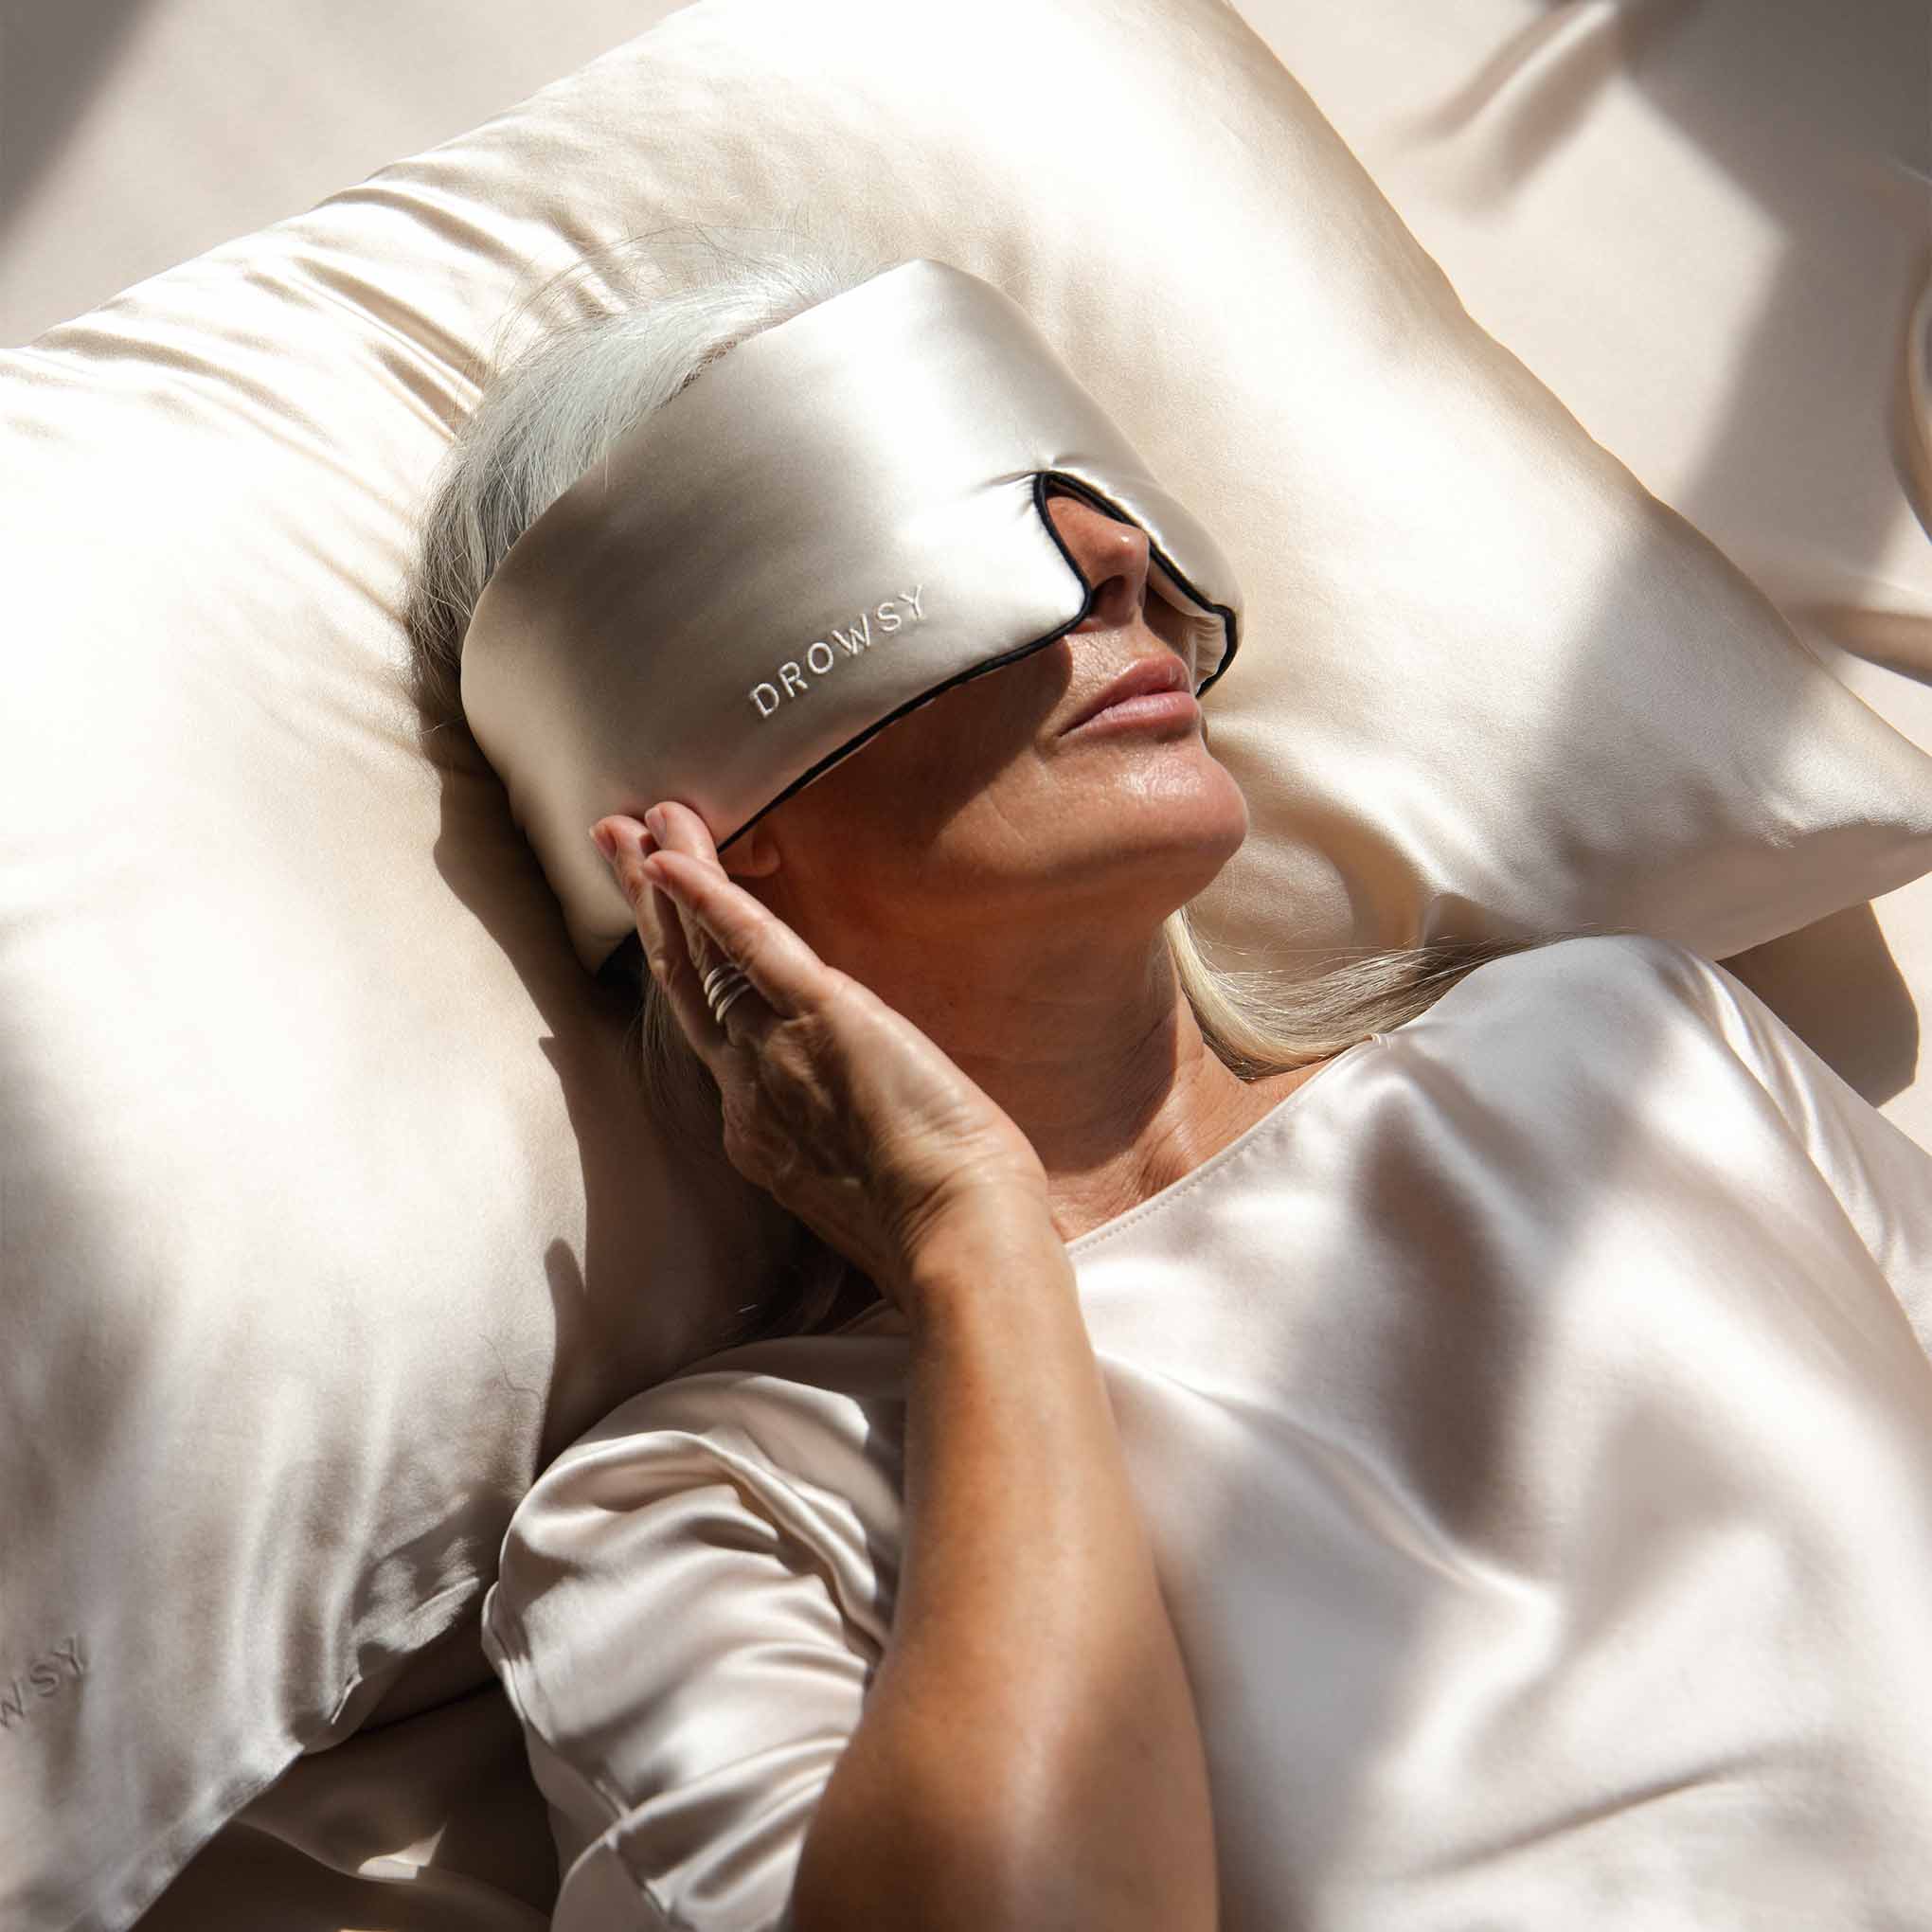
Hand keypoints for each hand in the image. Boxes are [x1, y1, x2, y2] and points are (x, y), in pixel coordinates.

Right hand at [591, 801, 1055, 1317]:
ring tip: (635, 822)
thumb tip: (846, 1120)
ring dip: (667, 880)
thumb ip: (834, 1144)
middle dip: (646, 908)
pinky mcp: (822, 1017)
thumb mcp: (863, 1186)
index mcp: (758, 1125)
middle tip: (612, 841)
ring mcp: (774, 1052)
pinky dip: (712, 898)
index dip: (681, 964)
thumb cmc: (938, 1226)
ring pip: (704, 954)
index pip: (709, 1027)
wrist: (957, 1240)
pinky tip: (675, 856)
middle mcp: (748, 1086)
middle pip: (684, 981)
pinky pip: (751, 946)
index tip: (662, 928)